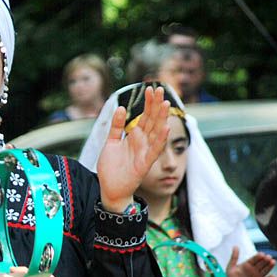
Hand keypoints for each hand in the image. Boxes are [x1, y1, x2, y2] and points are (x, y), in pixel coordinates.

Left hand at [96, 86, 170, 211]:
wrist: (110, 188)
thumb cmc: (111, 167)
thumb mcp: (111, 142)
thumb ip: (116, 126)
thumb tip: (121, 107)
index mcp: (135, 136)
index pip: (145, 116)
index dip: (148, 103)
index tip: (150, 88)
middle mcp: (143, 142)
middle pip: (152, 120)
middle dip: (156, 105)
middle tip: (160, 88)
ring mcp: (145, 152)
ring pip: (156, 132)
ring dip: (161, 118)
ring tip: (166, 104)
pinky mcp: (145, 163)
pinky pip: (154, 150)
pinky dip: (160, 140)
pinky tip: (165, 128)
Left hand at [227, 247, 275, 276]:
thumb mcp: (231, 268)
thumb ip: (234, 257)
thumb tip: (235, 246)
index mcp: (248, 265)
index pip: (254, 259)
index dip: (258, 257)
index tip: (261, 254)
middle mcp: (255, 270)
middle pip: (261, 264)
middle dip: (265, 260)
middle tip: (268, 257)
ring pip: (265, 270)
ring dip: (270, 267)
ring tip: (273, 262)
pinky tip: (273, 276)